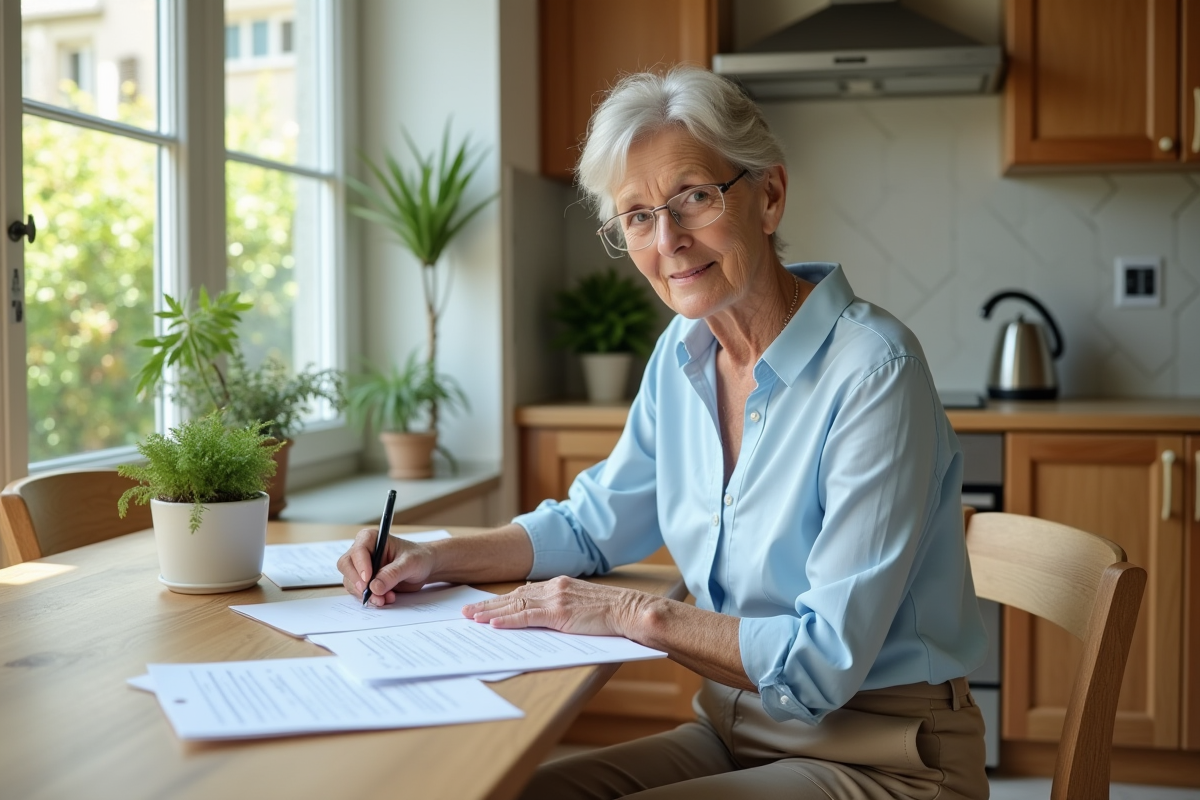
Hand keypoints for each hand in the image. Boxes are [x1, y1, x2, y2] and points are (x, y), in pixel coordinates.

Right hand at [337, 528, 436, 606]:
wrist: (424, 568)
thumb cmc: (418, 557)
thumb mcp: (410, 563)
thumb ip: (392, 573)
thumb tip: (374, 587)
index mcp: (371, 539)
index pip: (357, 551)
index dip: (360, 565)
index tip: (368, 579)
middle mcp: (362, 552)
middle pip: (346, 566)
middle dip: (358, 582)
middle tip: (372, 594)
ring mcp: (361, 567)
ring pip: (351, 582)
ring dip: (366, 594)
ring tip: (386, 598)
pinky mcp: (365, 581)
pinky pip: (359, 592)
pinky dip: (371, 598)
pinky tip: (386, 598)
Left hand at [462, 576, 651, 637]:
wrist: (628, 610)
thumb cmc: (611, 611)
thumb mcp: (582, 602)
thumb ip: (561, 603)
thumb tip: (541, 608)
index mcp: (558, 584)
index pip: (522, 591)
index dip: (501, 600)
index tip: (484, 605)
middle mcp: (553, 587)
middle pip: (513, 596)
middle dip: (488, 605)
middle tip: (466, 612)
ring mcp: (555, 599)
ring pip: (515, 605)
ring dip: (491, 614)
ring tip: (472, 619)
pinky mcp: (559, 614)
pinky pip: (527, 617)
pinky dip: (508, 621)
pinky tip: (493, 624)